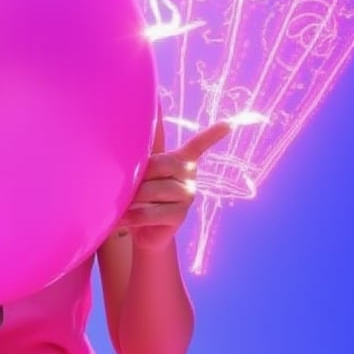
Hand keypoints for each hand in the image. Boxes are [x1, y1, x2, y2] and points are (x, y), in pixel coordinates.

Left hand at [118, 121, 230, 251]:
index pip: (198, 145)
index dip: (213, 134)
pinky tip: (123, 218)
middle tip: (126, 186)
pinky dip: (132, 215)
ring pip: (152, 190)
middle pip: (160, 165)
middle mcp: (189, 175)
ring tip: (123, 203)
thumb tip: (133, 146)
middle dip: (138, 175)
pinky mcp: (179, 215)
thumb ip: (143, 161)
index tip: (229, 124)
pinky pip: (151, 212)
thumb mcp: (142, 174)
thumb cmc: (141, 195)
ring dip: (132, 198)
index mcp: (182, 160)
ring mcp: (187, 195)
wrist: (143, 230)